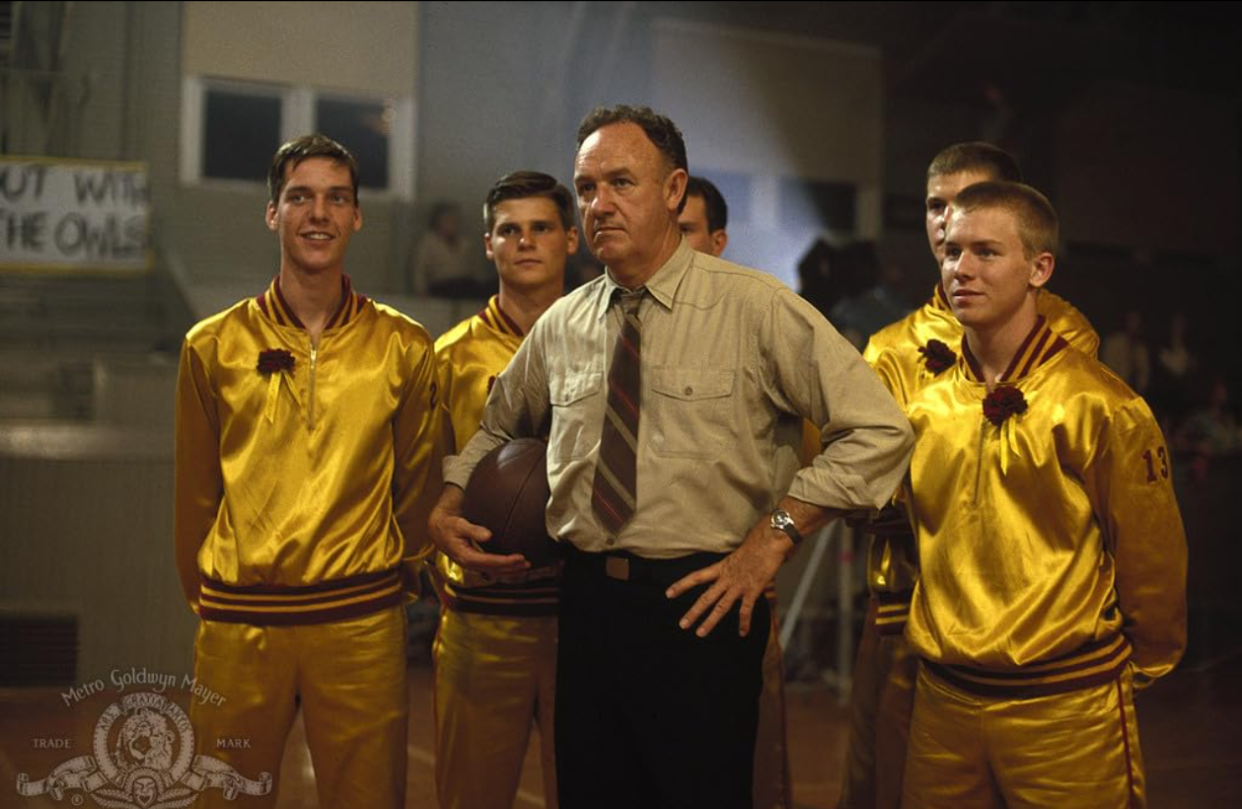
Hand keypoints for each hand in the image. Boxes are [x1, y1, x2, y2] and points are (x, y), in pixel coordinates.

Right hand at [428, 485, 529, 575]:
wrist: (438, 530)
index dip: (506, 562)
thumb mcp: (459, 525)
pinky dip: (504, 570)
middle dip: (511, 568)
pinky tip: (513, 567)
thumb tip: (489, 535)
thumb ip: (473, 530)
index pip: (490, 562)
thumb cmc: (449, 526)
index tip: (519, 558)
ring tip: (525, 567)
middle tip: (527, 563)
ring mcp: (472, 565)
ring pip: (494, 572)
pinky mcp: (475, 563)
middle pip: (494, 570)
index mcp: (465, 556)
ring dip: (510, 571)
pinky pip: (491, 570)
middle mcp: (469, 564)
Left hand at [665, 521, 793, 637]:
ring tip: (700, 633)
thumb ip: (735, 566)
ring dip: (710, 621)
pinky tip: (743, 633)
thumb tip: (736, 569)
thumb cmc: (758, 543)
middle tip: (682, 624)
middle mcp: (727, 578)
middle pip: (706, 597)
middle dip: (693, 612)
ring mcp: (739, 585)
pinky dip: (744, 623)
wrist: (770, 540)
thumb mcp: (739, 554)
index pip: (696, 577)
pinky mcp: (753, 590)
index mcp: (721, 567)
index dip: (682, 585)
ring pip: (721, 607)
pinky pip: (746, 610)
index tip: (668, 593)